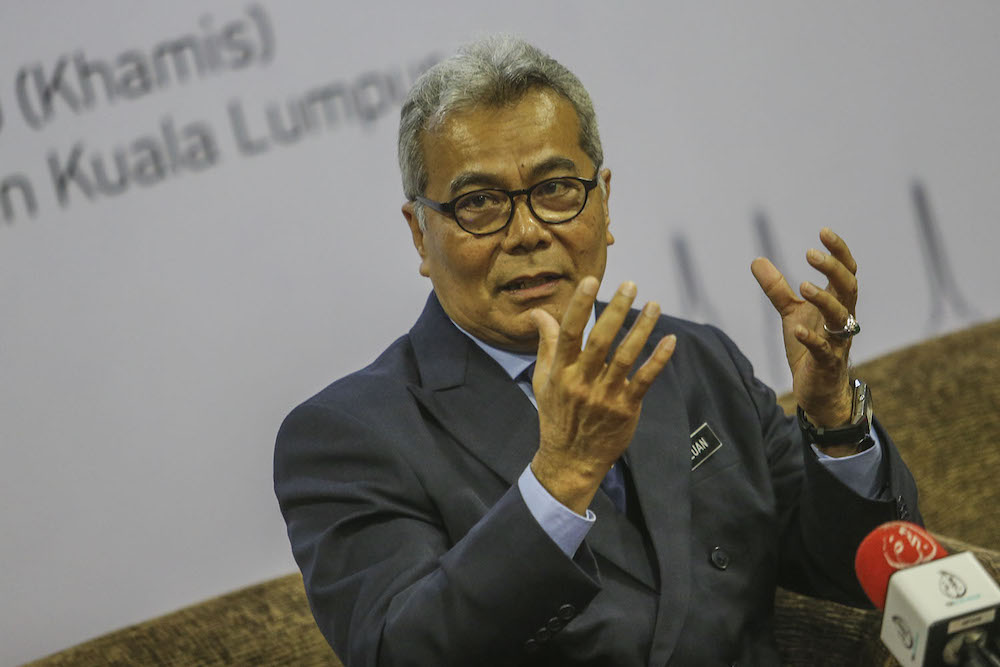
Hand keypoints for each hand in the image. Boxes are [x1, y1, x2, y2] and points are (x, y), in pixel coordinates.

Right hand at [528, 277, 675, 513]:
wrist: (570, 460)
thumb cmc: (556, 415)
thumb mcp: (543, 380)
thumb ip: (546, 344)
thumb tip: (538, 313)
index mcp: (561, 372)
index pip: (569, 333)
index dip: (580, 306)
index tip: (590, 281)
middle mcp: (582, 381)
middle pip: (601, 341)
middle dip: (616, 310)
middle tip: (630, 285)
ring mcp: (605, 395)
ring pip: (626, 357)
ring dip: (642, 329)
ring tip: (653, 305)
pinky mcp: (626, 408)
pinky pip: (644, 380)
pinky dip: (658, 360)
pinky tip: (670, 340)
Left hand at [751, 228, 858, 428]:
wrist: (818, 390)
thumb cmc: (809, 347)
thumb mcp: (791, 313)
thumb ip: (777, 289)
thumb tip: (756, 260)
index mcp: (838, 304)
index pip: (846, 272)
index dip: (839, 252)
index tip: (823, 232)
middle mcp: (844, 319)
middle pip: (848, 288)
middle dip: (833, 269)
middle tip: (810, 254)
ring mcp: (838, 342)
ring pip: (841, 317)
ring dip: (824, 301)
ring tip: (804, 286)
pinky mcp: (826, 364)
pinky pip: (823, 350)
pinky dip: (811, 338)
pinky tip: (796, 329)